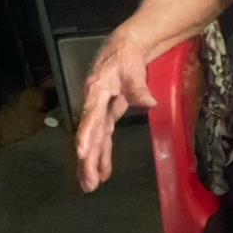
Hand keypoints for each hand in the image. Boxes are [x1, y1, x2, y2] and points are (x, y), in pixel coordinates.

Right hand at [75, 32, 154, 191]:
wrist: (125, 47)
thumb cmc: (127, 56)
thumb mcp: (133, 67)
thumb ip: (139, 86)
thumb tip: (150, 102)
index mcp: (96, 90)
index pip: (91, 115)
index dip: (86, 135)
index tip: (82, 153)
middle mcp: (93, 102)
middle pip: (90, 134)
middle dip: (88, 160)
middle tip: (88, 184)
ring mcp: (99, 110)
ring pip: (94, 139)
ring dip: (93, 162)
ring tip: (91, 185)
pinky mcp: (106, 114)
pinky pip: (103, 137)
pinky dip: (103, 154)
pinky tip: (104, 172)